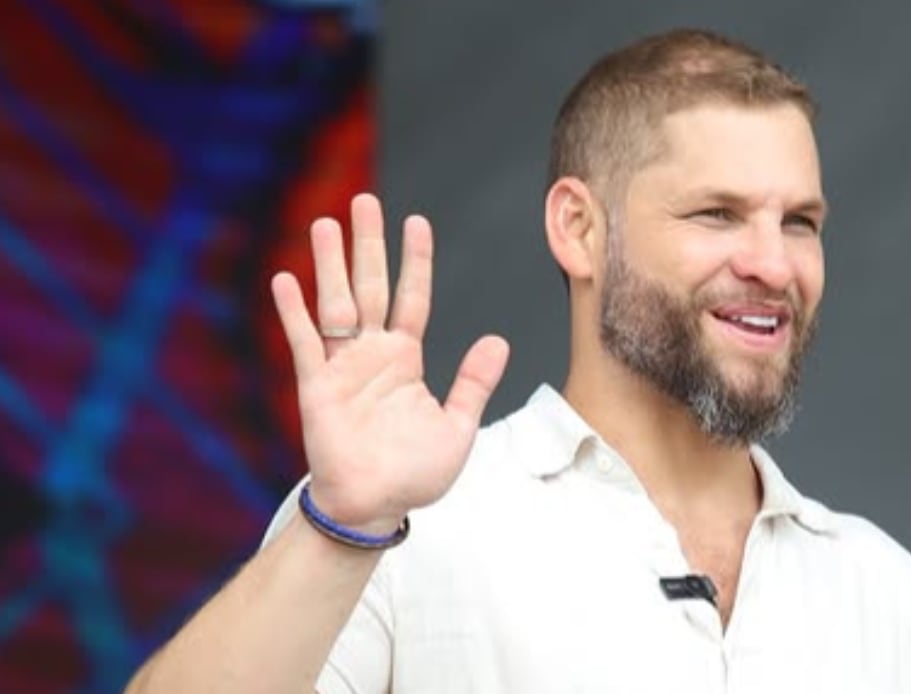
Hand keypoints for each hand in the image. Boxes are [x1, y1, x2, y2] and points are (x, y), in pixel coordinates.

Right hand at [270, 193, 509, 533]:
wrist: (375, 506)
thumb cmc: (415, 473)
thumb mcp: (457, 426)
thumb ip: (473, 382)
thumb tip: (498, 339)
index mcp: (406, 359)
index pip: (413, 298)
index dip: (415, 261)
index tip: (416, 222)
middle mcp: (373, 354)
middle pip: (372, 287)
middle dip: (368, 244)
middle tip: (365, 201)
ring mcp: (343, 367)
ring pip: (336, 303)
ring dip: (329, 265)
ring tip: (325, 223)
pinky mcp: (316, 386)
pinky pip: (304, 342)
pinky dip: (293, 313)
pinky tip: (285, 280)